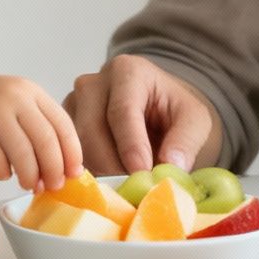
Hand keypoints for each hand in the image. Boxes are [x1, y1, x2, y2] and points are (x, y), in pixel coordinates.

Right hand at [0, 68, 81, 191]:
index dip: (72, 152)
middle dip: (54, 169)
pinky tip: (3, 172)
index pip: (62, 124)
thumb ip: (37, 125)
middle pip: (45, 140)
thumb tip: (61, 166)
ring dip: (30, 176)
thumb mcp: (16, 100)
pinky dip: (4, 173)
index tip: (75, 173)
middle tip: (54, 186)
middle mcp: (15, 98)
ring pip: (22, 154)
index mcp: (31, 91)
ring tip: (30, 185)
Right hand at [63, 54, 218, 175]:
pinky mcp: (64, 125)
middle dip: (114, 165)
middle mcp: (93, 82)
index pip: (122, 111)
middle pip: (92, 131)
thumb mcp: (195, 121)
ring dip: (102, 171)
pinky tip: (111, 177)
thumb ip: (186, 140)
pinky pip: (69, 154)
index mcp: (127, 71)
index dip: (131, 146)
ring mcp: (73, 102)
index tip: (142, 172)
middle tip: (136, 186)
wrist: (156, 111)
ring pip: (77, 146)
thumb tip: (170, 164)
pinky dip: (90, 171)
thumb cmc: (173, 112)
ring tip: (127, 181)